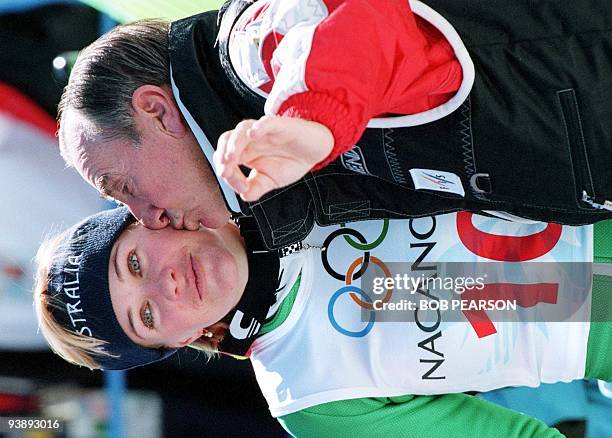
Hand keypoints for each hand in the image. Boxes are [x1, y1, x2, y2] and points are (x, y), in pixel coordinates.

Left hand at [214, 115, 333, 201]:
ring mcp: (264, 132)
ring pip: (242, 129)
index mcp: (245, 153)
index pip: (225, 159)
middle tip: (225, 171)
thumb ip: (256, 188)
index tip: (241, 187)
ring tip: (232, 157)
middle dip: (222, 155)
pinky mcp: (281, 125)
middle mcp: (251, 140)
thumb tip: (244, 195)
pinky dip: (259, 127)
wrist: (315, 150)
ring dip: (234, 143)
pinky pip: (268, 122)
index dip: (228, 174)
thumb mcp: (272, 181)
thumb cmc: (291, 160)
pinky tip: (253, 134)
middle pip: (227, 139)